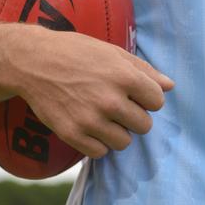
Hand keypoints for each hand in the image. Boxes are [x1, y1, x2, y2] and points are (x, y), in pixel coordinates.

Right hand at [17, 28, 173, 158]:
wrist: (34, 62)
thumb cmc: (77, 52)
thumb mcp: (113, 52)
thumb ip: (144, 70)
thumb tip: (170, 86)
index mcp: (124, 77)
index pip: (158, 101)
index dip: (149, 97)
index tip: (135, 92)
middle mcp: (110, 101)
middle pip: (144, 125)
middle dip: (135, 116)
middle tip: (118, 104)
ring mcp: (90, 120)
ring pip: (124, 142)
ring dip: (118, 131)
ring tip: (103, 115)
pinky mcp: (72, 135)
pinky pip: (100, 152)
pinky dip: (98, 142)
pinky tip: (89, 125)